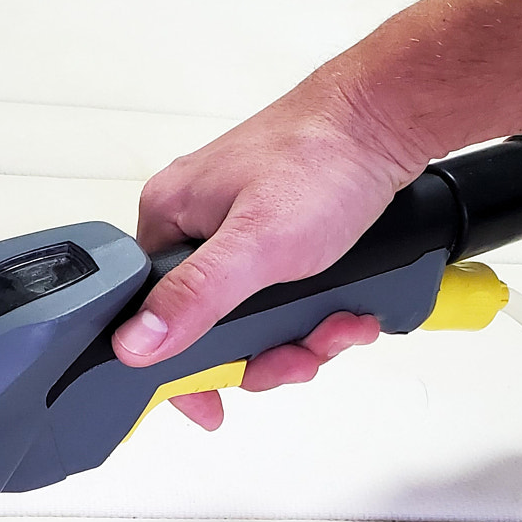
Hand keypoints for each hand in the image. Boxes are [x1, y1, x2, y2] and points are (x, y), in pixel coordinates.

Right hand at [115, 64, 424, 428]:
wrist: (389, 119)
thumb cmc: (323, 160)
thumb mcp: (255, 246)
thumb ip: (193, 298)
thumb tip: (133, 343)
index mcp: (169, 219)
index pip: (149, 316)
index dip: (183, 369)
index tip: (215, 402)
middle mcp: (197, 223)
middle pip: (209, 326)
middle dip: (263, 354)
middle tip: (300, 357)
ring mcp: (239, 227)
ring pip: (254, 318)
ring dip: (300, 337)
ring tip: (338, 328)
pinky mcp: (280, 230)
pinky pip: (285, 295)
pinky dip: (318, 312)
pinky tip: (347, 309)